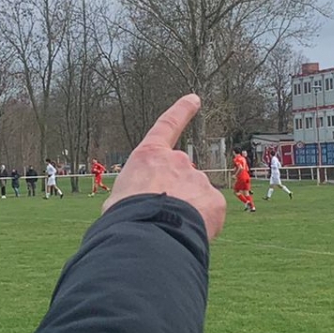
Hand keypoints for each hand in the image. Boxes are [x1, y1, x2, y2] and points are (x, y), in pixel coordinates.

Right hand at [104, 93, 226, 239]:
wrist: (148, 233)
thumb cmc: (126, 217)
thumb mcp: (119, 198)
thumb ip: (138, 193)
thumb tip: (144, 204)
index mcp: (149, 156)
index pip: (167, 126)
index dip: (181, 111)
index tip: (194, 99)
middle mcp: (177, 161)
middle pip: (180, 177)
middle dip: (175, 195)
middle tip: (161, 217)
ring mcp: (197, 179)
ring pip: (195, 197)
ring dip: (187, 211)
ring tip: (170, 229)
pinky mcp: (214, 199)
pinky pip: (209, 213)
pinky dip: (201, 224)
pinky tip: (186, 232)